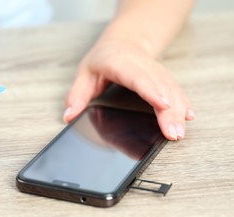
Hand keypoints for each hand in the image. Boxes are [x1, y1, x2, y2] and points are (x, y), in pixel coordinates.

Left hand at [63, 39, 194, 140]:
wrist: (123, 41)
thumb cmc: (102, 59)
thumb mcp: (84, 74)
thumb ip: (77, 95)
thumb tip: (68, 116)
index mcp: (120, 64)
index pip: (138, 78)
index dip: (151, 91)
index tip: (163, 105)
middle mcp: (142, 66)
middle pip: (160, 87)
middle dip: (169, 111)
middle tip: (173, 133)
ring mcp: (155, 71)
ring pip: (171, 90)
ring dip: (179, 111)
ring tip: (180, 132)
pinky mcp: (163, 78)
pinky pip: (176, 90)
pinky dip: (183, 103)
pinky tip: (188, 116)